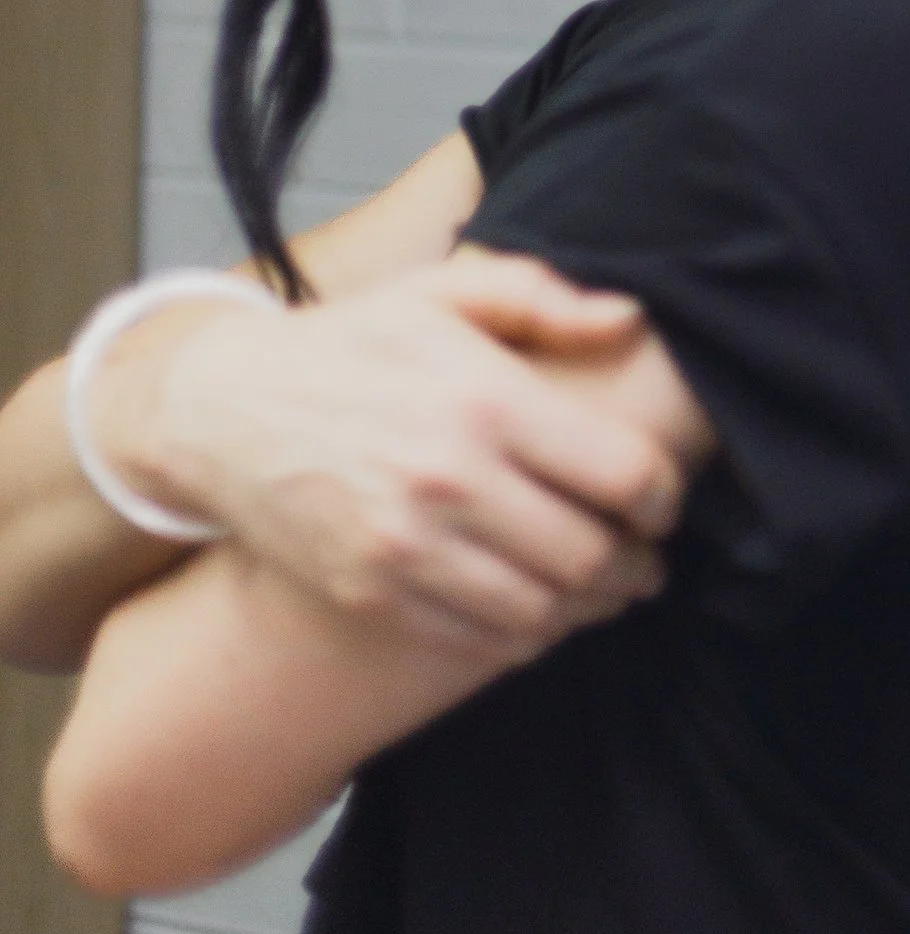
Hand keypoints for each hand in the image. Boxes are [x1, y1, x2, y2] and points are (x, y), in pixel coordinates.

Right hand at [94, 258, 687, 653]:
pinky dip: (526, 634)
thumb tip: (628, 319)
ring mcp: (406, 548)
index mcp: (485, 400)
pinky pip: (479, 640)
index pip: (623, 474)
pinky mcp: (371, 596)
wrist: (221, 409)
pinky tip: (539, 609)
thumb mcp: (439, 293)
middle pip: (591, 555)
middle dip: (638, 565)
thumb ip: (540, 297)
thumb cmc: (348, 344)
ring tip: (604, 589)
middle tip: (647, 559)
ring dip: (590, 608)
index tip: (662, 500)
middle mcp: (450, 480)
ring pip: (542, 611)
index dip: (665, 497)